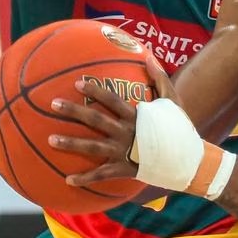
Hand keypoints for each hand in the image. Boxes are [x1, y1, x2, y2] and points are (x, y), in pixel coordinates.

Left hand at [51, 55, 179, 186]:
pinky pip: (101, 174)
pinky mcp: (123, 170)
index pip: (112, 100)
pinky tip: (67, 180)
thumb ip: (160, 79)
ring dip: (71, 143)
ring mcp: (123, 152)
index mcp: (136, 116)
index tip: (77, 83)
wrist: (187, 160)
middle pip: (96, 120)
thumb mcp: (173, 101)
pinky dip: (84, 178)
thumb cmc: (179, 128)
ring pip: (92, 147)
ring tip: (50, 139)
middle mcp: (126, 132)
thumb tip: (149, 58)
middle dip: (74, 112)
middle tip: (53, 104)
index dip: (95, 90)